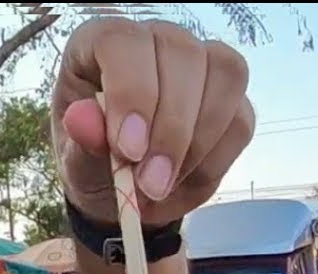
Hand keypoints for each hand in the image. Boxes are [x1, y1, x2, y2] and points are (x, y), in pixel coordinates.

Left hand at [51, 18, 253, 227]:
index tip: (128, 150)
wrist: (123, 189)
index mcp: (102, 43)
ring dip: (198, 143)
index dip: (131, 93)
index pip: (122, 42)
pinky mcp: (231, 99)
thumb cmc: (93, 163)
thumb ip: (82, 142)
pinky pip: (240, 120)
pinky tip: (183, 183)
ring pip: (225, 78)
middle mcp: (155, 40)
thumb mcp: (77, 162)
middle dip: (171, 129)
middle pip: (183, 56)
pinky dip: (214, 161)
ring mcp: (200, 63)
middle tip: (151, 183)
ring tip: (163, 187)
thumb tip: (82, 120)